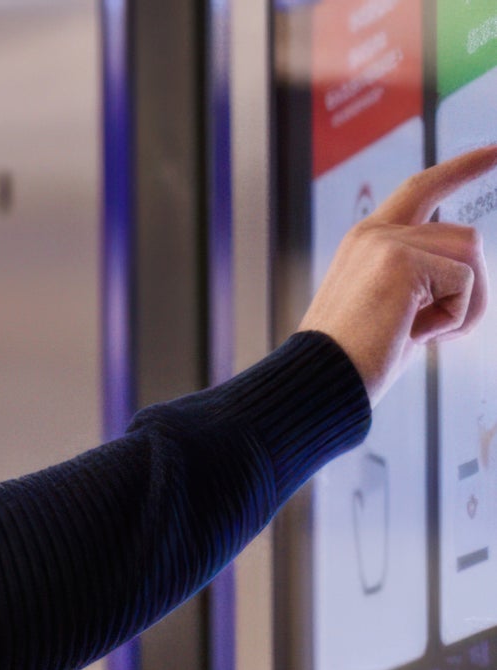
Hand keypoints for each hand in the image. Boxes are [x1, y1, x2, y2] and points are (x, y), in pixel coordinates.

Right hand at [300, 145, 496, 403]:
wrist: (320, 386)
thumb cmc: (352, 364)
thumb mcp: (392, 311)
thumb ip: (423, 281)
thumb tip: (469, 276)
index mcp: (366, 242)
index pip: (421, 190)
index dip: (460, 169)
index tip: (495, 152)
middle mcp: (376, 233)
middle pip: (466, 238)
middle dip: (472, 290)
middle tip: (441, 335)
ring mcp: (388, 242)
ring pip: (471, 254)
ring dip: (465, 305)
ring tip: (425, 336)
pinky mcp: (402, 259)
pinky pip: (465, 280)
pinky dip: (454, 317)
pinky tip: (414, 336)